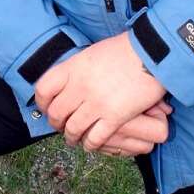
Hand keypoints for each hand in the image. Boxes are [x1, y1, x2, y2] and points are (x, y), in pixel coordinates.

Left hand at [34, 33, 166, 151]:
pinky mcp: (114, 116)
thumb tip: (69, 81)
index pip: (43, 89)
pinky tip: (91, 143)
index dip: (42, 103)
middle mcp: (80, 86)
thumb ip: (77, 69)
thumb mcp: (93, 53)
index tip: (46, 108)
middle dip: (56, 124)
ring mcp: (96, 102)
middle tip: (61, 126)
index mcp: (73, 67)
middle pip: (56, 113)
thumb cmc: (125, 50)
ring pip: (72, 129)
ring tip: (74, 139)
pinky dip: (90, 144)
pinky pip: (94, 138)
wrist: (152, 53)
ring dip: (71, 137)